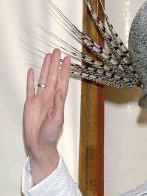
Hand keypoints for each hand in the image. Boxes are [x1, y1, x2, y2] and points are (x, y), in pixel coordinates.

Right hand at [23, 49, 70, 181]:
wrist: (39, 144)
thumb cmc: (50, 135)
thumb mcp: (57, 120)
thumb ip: (58, 105)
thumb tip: (60, 91)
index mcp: (57, 101)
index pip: (62, 82)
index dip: (64, 71)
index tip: (67, 59)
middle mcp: (49, 98)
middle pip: (53, 77)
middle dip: (55, 64)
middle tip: (57, 51)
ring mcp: (40, 100)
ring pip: (43, 80)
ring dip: (45, 68)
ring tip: (48, 57)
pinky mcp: (30, 104)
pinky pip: (30, 89)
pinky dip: (31, 80)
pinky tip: (32, 72)